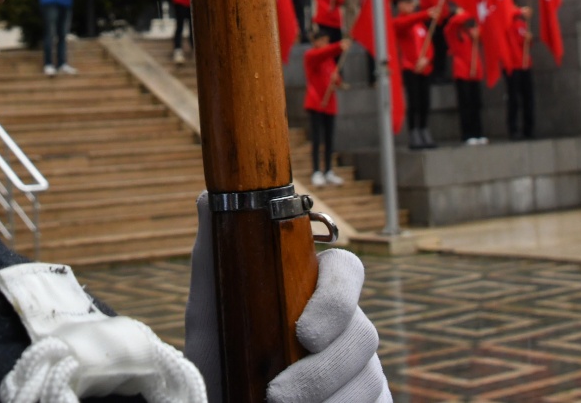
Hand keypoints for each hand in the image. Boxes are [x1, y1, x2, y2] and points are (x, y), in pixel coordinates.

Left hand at [184, 194, 389, 402]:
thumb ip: (215, 258)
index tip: (305, 333)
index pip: (348, 272)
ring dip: (326, 398)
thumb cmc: (221, 359)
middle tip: (278, 395)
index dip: (338, 297)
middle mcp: (345, 326)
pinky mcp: (370, 401)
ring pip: (368, 378)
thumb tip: (210, 197)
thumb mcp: (211, 311)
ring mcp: (361, 369)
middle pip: (363, 333)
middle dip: (322, 369)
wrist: (227, 402)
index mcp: (314, 291)